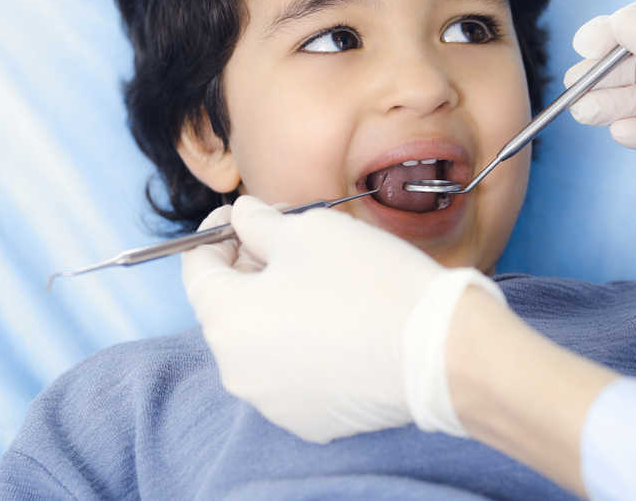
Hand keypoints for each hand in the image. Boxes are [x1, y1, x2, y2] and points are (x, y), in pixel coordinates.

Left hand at [181, 196, 504, 442]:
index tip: (240, 216)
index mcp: (226, 320)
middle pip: (227, 306)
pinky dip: (301, 344)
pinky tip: (336, 321)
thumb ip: (260, 222)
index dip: (216, 232)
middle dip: (249, 268)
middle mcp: (238, 370)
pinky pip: (289, 372)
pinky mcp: (308, 420)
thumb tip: (242, 217)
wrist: (439, 349)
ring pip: (259, 341)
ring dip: (275, 307)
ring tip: (317, 280)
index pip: (196, 268)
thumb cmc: (371, 283)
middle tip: (284, 239)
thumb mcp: (307, 230)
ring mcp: (271, 401)